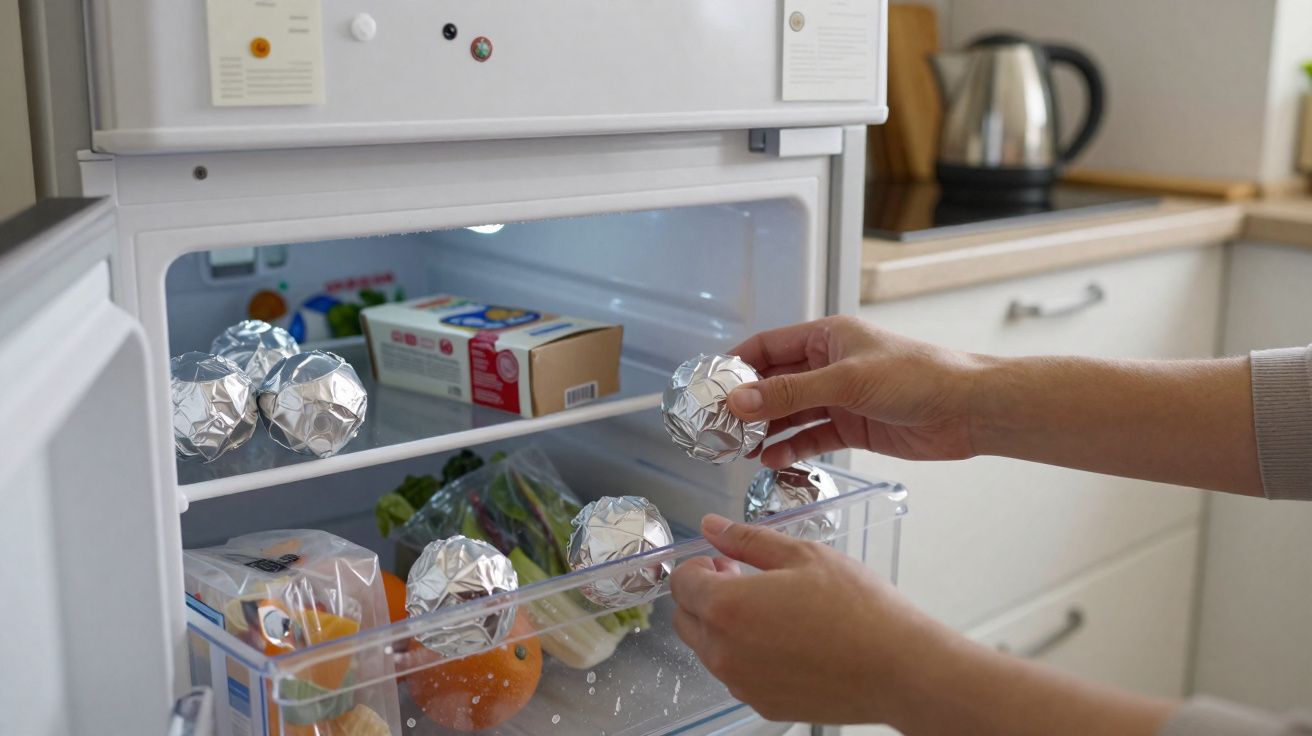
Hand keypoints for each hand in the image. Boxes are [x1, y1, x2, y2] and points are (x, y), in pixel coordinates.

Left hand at [669, 514, 951, 724]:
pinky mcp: (762, 704)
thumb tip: (711, 526)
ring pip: (709, 649)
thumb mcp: (802, 555)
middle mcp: (723, 652)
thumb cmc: (856, 607)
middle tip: (743, 580)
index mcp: (727, 607)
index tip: (724, 562)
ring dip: (724, 626)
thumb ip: (746, 540)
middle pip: (685, 619)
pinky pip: (737, 674)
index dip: (698, 566)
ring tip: (772, 610)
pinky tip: (786, 640)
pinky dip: (747, 655)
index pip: (679, 583)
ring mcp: (741, 683)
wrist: (898, 667)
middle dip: (704, 595)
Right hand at [728, 316, 981, 467]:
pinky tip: (771, 460)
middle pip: (775, 382)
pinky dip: (790, 447)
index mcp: (827, 337)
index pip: (768, 345)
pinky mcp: (852, 426)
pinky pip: (811, 436)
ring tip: (739, 449)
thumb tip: (740, 401)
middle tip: (719, 425)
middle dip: (748, 404)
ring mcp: (840, 397)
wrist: (967, 410)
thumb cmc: (918, 377)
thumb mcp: (846, 381)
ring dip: (766, 430)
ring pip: (790, 412)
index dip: (738, 364)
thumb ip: (790, 392)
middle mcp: (829, 364)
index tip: (711, 386)